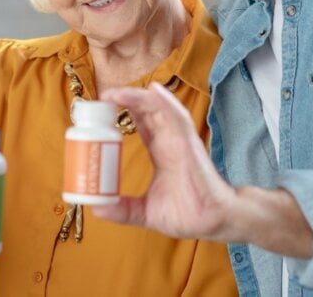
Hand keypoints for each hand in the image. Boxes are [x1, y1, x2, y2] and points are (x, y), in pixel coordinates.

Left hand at [90, 83, 239, 241]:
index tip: (102, 111)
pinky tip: (153, 91)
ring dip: (137, 98)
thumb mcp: (146, 212)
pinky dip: (166, 102)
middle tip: (103, 97)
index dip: (123, 114)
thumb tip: (98, 208)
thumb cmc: (188, 214)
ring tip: (115, 93)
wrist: (214, 221)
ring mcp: (180, 140)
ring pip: (159, 109)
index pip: (141, 126)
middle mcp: (170, 141)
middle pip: (147, 112)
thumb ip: (124, 209)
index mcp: (162, 152)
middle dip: (126, 101)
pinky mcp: (189, 143)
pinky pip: (177, 117)